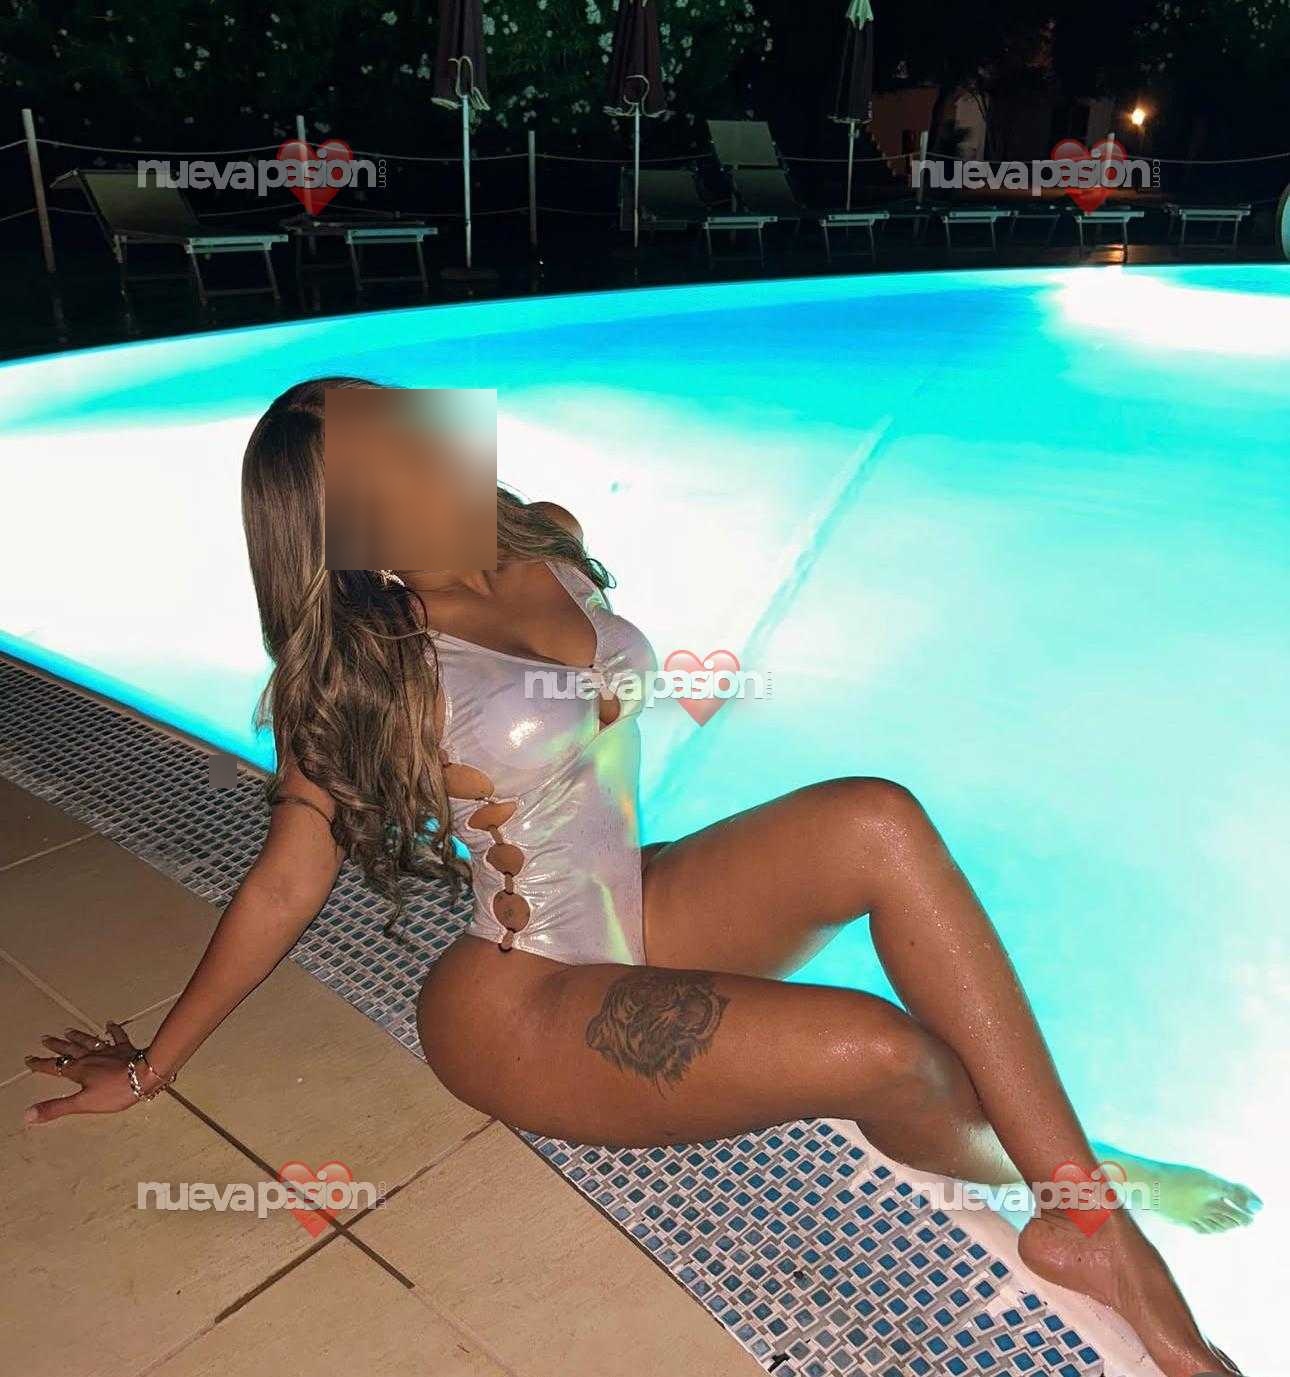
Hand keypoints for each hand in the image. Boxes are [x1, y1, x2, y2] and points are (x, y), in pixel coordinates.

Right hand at [23, 1022, 156, 1123]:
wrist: (144, 1075)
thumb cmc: (114, 1091)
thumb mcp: (83, 1103)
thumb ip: (56, 1107)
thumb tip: (28, 1114)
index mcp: (79, 1070)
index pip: (54, 1067)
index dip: (40, 1064)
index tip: (29, 1059)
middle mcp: (91, 1057)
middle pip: (70, 1050)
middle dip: (56, 1045)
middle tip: (45, 1038)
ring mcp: (108, 1051)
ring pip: (89, 1041)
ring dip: (78, 1036)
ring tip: (68, 1030)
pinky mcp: (124, 1048)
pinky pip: (117, 1036)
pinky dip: (113, 1030)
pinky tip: (109, 1024)